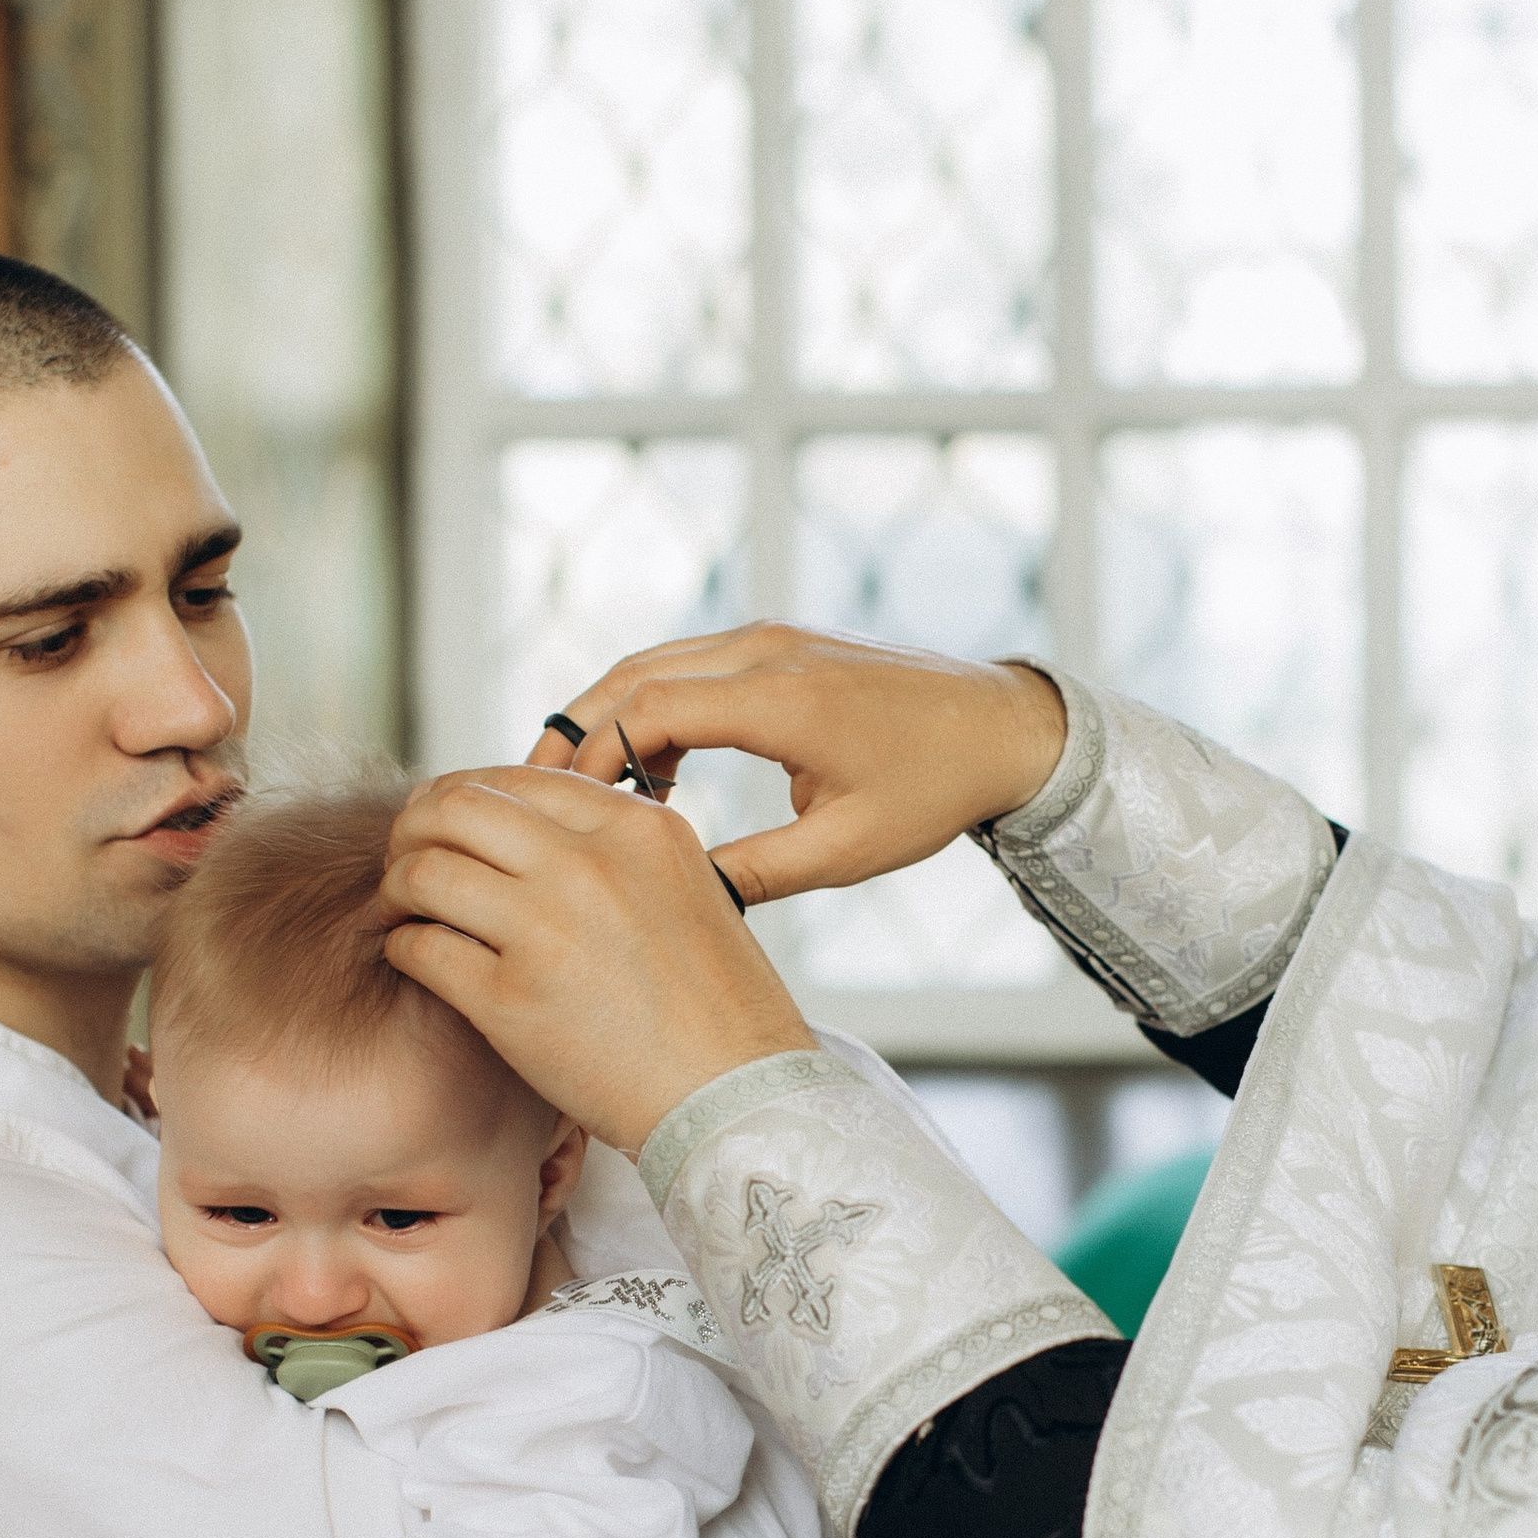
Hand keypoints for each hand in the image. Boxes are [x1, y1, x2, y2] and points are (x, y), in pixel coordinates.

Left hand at [382, 765, 814, 1151]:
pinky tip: (416, 957)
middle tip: (409, 858)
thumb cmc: (717, 1006)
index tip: (449, 825)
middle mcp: (589, 865)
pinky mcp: (511, 1001)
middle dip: (416, 828)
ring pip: (424, 871)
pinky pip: (421, 948)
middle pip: (456, 806)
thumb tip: (525, 831)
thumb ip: (614, 850)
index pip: (516, 777)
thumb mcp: (686, 889)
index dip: (464, 796)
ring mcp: (546, 929)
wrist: (738, 1095)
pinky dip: (403, 947)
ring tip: (404, 911)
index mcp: (636, 829)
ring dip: (398, 887)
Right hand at [530, 625, 1068, 904]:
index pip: (649, 710)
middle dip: (577, 733)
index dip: (596, 762)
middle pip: (633, 674)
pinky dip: (656, 707)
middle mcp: (766, 649)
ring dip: (614, 719)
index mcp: (779, 698)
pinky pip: (692, 664)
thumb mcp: (845, 850)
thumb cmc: (933, 790)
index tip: (570, 817)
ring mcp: (772, 637)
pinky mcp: (781, 642)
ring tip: (588, 791)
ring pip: (657, 663)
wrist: (1003, 726)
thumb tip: (678, 901)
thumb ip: (754, 873)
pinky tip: (657, 774)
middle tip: (535, 794)